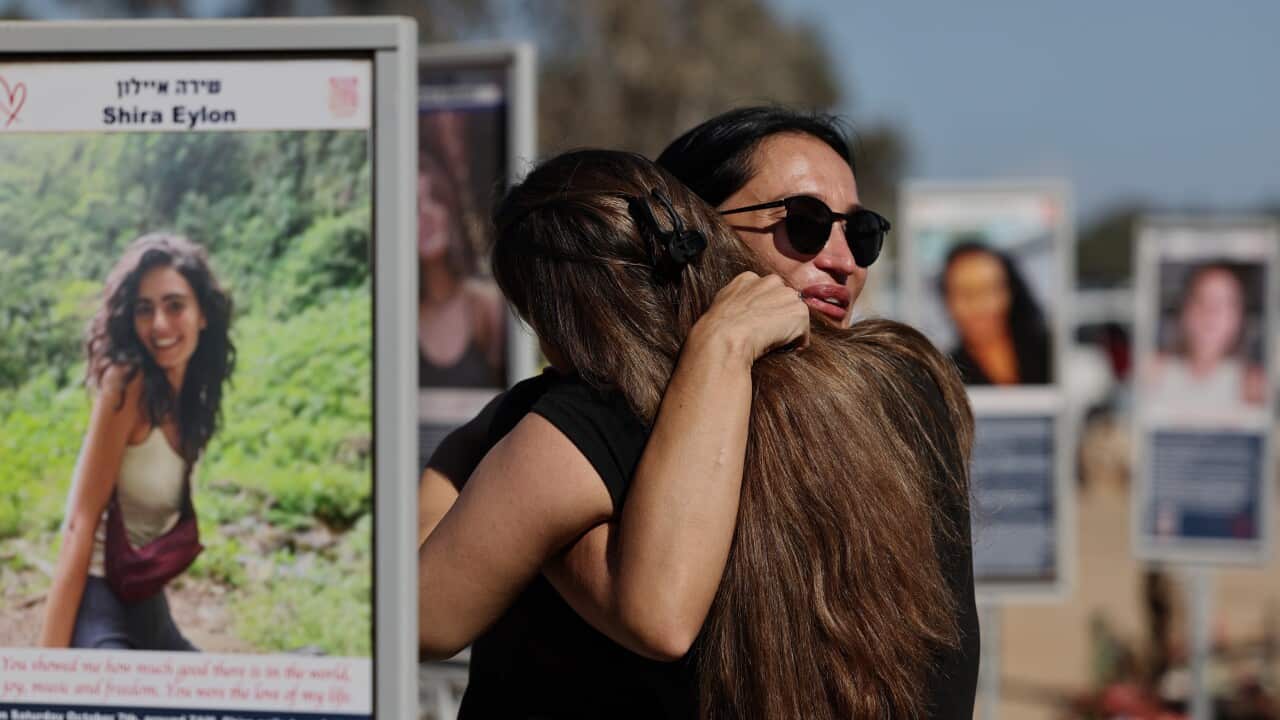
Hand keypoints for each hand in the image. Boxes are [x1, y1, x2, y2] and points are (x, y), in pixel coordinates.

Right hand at [693, 272, 809, 364]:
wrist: (724, 337)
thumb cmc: (717, 329)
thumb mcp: (722, 306)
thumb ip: (737, 302)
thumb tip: (740, 314)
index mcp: (748, 278)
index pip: (766, 293)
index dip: (763, 311)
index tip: (755, 325)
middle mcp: (770, 281)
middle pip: (783, 302)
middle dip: (778, 318)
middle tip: (764, 335)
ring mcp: (786, 295)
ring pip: (794, 318)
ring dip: (787, 331)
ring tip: (768, 342)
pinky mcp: (799, 311)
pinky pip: (802, 335)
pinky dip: (794, 345)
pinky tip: (776, 347)